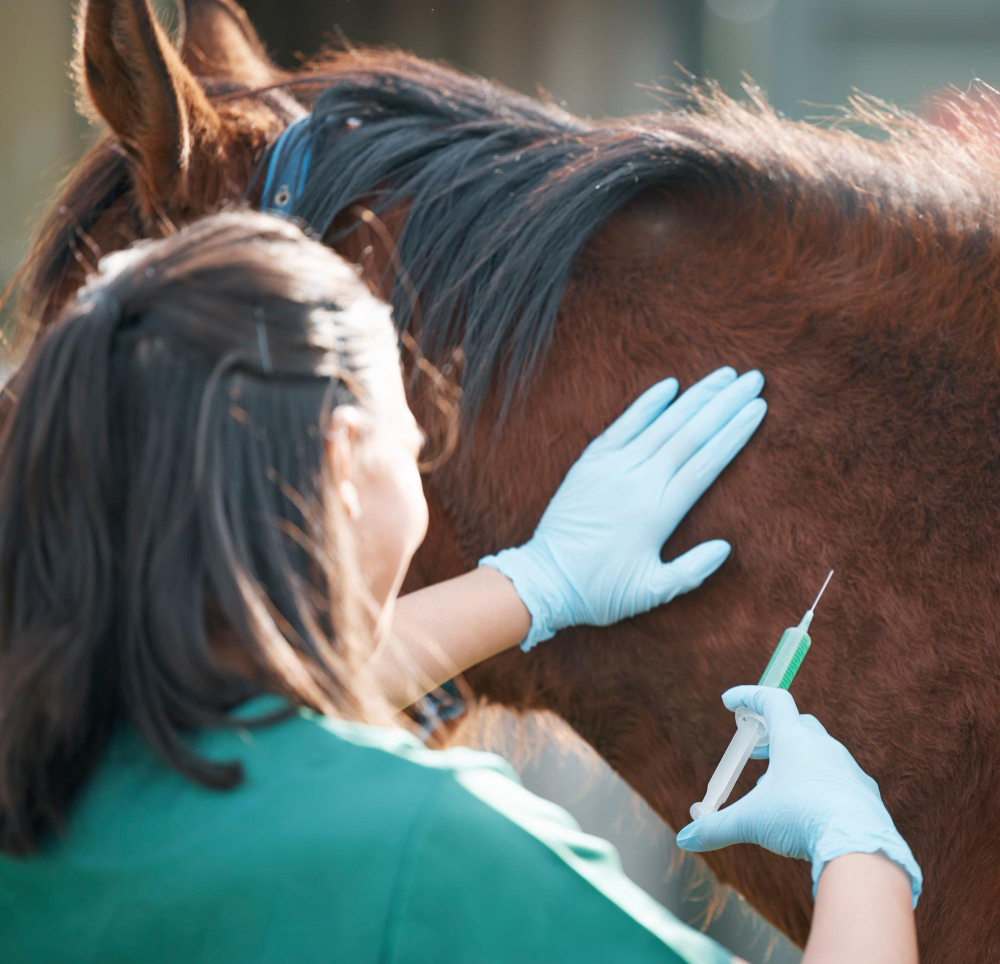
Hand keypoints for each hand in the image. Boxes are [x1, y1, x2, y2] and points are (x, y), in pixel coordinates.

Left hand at [479, 366, 765, 649]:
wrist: (546, 581)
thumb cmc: (601, 591)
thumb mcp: (652, 591)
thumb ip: (691, 570)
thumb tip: (725, 547)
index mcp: (659, 512)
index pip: (706, 463)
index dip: (734, 433)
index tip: (758, 408)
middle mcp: (639, 482)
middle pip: (691, 435)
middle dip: (725, 404)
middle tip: (753, 379)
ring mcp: (613, 468)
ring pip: (662, 424)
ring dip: (695, 397)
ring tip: (724, 375)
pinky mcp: (590, 462)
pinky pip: (623, 425)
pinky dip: (646, 404)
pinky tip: (669, 385)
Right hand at [676, 685, 921, 906]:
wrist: (859, 847)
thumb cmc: (801, 820)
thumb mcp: (752, 822)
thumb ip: (716, 828)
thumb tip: (685, 839)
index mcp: (794, 739)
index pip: (771, 700)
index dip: (748, 696)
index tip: (729, 701)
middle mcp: (823, 746)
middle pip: (797, 723)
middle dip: (773, 733)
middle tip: (757, 750)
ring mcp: (847, 768)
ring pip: (820, 753)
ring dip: (797, 761)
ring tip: (779, 787)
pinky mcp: (864, 793)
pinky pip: (840, 779)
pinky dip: (821, 785)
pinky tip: (813, 808)